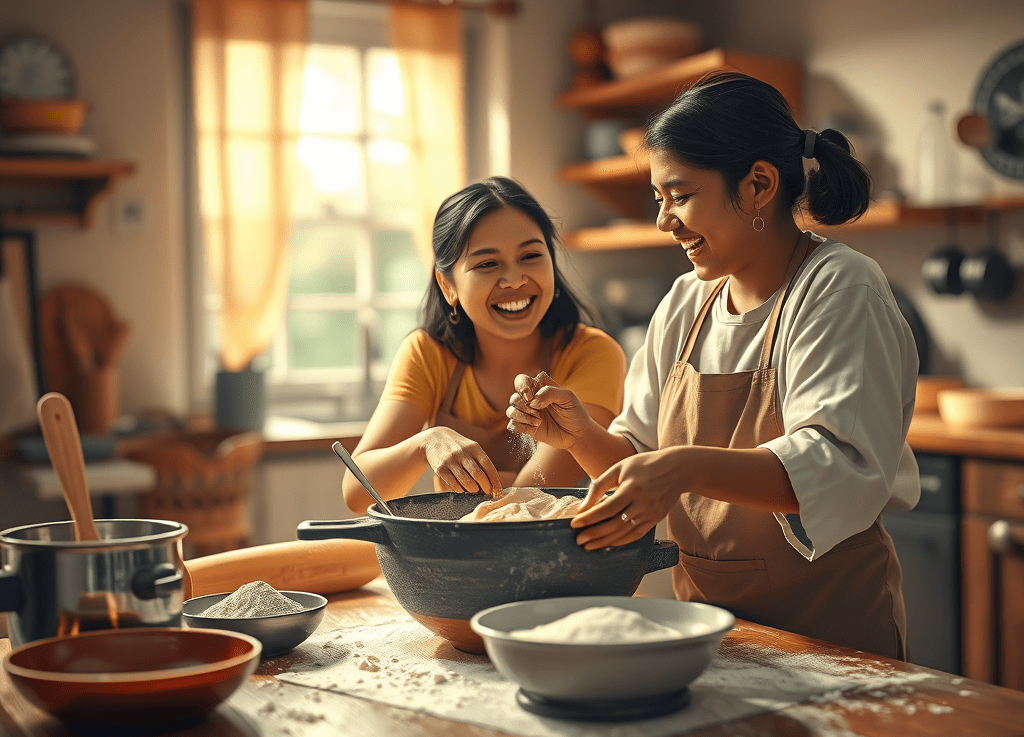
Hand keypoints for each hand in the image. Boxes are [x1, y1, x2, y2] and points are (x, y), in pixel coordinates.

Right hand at [422, 427, 501, 494]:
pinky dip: (459, 490)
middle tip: (488, 493)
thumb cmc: (458, 447)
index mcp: (474, 448)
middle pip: (478, 474)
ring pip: (466, 480)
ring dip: (473, 490)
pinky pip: (453, 483)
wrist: (434, 439)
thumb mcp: (471, 447)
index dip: (494, 479)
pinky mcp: (440, 468)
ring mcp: (451, 460)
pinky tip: (462, 491)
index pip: (488, 465)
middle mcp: (463, 453)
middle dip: (485, 486)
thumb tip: (493, 481)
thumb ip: (481, 461)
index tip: (498, 490)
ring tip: (475, 492)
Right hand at [506, 371, 589, 450]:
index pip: (521, 381)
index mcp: (539, 388)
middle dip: (523, 405)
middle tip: (537, 411)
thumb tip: (532, 401)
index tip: (530, 397)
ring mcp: (528, 414)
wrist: (578, 434)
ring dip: (522, 416)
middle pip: (514, 398)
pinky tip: (535, 427)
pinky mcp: (527, 428)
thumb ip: (550, 393)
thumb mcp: (567, 397)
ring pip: (510, 411)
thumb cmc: (574, 412)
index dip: (521, 387)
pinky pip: (513, 425)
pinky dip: (521, 426)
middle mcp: (531, 400)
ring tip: (538, 421)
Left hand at [570, 447, 684, 549]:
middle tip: (578, 540)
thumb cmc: (644, 465)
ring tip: (589, 545)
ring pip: (625, 533)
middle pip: (614, 524)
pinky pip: (636, 534)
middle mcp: (643, 502)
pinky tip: (608, 543)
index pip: (606, 508)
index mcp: (632, 487)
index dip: (589, 518)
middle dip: (594, 534)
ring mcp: (651, 513)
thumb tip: (583, 507)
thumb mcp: (620, 468)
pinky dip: (621, 541)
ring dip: (605, 541)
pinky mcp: (656, 519)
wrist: (677, 468)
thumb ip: (600, 486)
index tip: (574, 525)